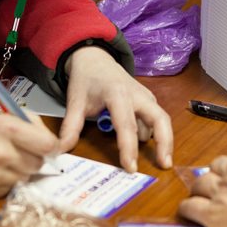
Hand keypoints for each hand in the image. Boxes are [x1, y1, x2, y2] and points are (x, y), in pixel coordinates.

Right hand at [0, 109, 58, 199]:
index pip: (47, 145)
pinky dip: (7, 181)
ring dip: (20, 170)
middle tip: (21, 151)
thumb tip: (53, 143)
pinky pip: (10, 189)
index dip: (51, 146)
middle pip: (38, 164)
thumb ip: (31, 124)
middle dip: (34, 158)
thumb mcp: (3, 114)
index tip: (47, 147)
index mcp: (7, 128)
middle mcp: (1, 153)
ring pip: (25, 177)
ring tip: (4, 160)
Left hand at [59, 46, 172, 172]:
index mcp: (117, 94)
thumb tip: (62, 150)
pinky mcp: (148, 99)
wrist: (94, 58)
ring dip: (164, 139)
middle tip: (165, 165)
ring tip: (160, 160)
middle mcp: (136, 94)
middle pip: (159, 119)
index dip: (129, 148)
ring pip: (162, 118)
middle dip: (165, 143)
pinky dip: (158, 132)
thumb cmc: (86, 79)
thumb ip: (70, 127)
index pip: (126, 125)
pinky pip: (157, 117)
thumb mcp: (75, 102)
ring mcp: (145, 95)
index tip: (131, 168)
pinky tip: (151, 147)